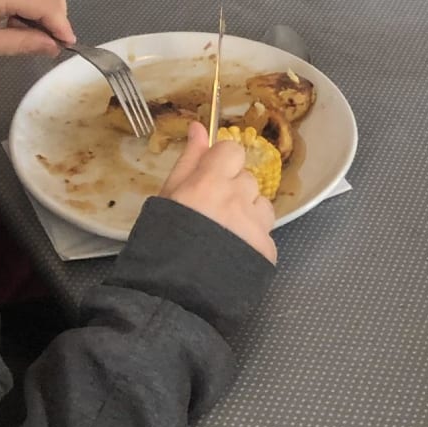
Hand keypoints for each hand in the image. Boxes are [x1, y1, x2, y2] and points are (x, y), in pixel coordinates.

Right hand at [158, 120, 278, 262]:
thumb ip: (188, 160)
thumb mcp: (167, 197)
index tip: (209, 180)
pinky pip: (265, 234)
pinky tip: (232, 255)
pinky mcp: (267, 250)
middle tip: (210, 215)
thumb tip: (199, 127)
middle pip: (247, 179)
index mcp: (210, 182)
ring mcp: (256, 225)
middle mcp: (238, 198)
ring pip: (261, 205)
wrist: (172, 299)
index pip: (232, 151)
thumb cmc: (160, 244)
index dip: (221, 164)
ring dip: (247, 214)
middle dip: (232, 191)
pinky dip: (252, 241)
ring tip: (223, 237)